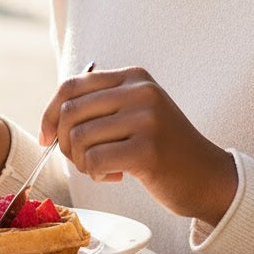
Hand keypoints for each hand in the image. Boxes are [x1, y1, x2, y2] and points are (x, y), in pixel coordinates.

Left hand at [39, 67, 237, 225]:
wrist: (208, 176)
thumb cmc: (163, 148)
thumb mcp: (136, 112)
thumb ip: (100, 105)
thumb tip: (50, 119)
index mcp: (133, 76)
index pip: (71, 85)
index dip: (49, 113)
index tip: (45, 137)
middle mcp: (140, 91)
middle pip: (70, 112)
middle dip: (65, 143)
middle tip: (83, 161)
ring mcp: (146, 118)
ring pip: (79, 139)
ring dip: (82, 162)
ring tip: (103, 168)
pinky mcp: (147, 150)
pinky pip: (94, 161)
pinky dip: (96, 175)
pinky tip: (116, 176)